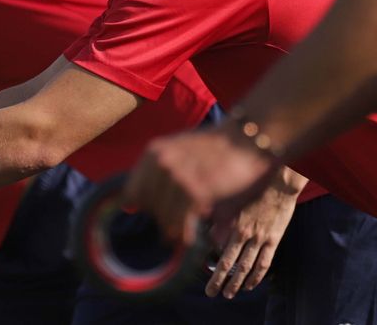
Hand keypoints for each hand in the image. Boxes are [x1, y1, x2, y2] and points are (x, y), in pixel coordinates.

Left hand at [124, 124, 277, 247]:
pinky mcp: (197, 191)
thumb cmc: (216, 148)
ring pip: (164, 218)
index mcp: (154, 152)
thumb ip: (155, 175)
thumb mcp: (179, 152)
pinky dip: (184, 233)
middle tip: (171, 226)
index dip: (141, 208)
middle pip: (148, 208)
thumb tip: (127, 207)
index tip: (150, 216)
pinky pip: (181, 222)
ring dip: (172, 228)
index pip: (131, 193)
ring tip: (179, 235)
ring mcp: (178, 176)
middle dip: (160, 218)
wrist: (249, 138)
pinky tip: (188, 238)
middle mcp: (161, 163)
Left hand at [204, 169, 304, 298]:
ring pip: (249, 267)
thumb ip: (220, 220)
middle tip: (213, 293)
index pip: (224, 258)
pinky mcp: (274, 240)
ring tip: (230, 293)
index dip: (216, 274)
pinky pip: (265, 262)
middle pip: (234, 266)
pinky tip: (250, 284)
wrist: (277, 185)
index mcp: (235, 227)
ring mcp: (262, 239)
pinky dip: (257, 276)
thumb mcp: (232, 203)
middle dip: (222, 282)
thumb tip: (210, 235)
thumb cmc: (252, 190)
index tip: (209, 283)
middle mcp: (247, 236)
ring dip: (239, 283)